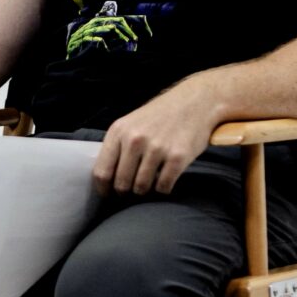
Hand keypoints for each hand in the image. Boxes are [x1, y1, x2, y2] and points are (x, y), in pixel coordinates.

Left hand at [93, 75, 220, 196]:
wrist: (195, 101)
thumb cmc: (160, 115)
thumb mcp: (131, 123)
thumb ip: (117, 146)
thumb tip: (106, 177)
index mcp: (119, 131)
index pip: (102, 172)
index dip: (104, 189)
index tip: (108, 195)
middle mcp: (135, 140)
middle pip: (121, 184)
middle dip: (126, 192)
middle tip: (132, 189)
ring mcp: (157, 149)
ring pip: (142, 188)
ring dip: (145, 190)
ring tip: (150, 182)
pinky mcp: (177, 157)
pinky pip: (163, 187)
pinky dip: (163, 188)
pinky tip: (165, 178)